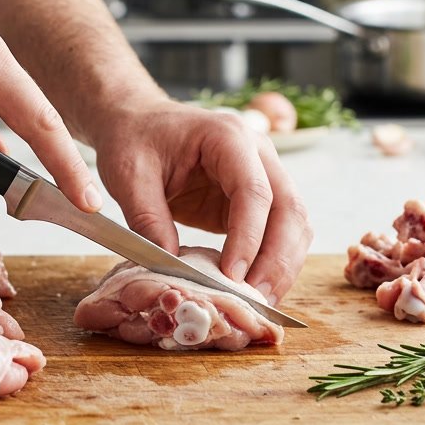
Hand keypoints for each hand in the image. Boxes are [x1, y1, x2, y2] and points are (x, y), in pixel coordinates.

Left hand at [89, 99, 311, 303]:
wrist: (139, 122)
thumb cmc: (134, 140)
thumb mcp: (129, 175)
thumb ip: (148, 219)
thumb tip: (173, 267)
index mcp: (228, 137)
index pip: (254, 191)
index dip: (249, 237)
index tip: (232, 276)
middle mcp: (258, 152)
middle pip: (289, 208)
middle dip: (277, 259)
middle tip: (255, 299)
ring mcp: (265, 174)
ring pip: (295, 223)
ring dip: (283, 265)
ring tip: (260, 301)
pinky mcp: (259, 199)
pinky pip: (280, 232)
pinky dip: (275, 262)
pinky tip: (258, 288)